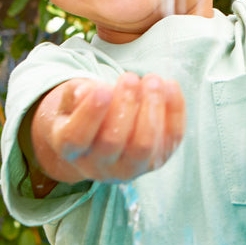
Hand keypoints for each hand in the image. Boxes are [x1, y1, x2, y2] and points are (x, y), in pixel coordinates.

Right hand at [31, 73, 185, 183]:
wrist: (101, 137)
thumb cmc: (84, 110)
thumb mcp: (72, 98)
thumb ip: (77, 93)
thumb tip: (89, 91)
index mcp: (70, 149)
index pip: (77, 137)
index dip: (90, 114)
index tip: (103, 88)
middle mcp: (98, 166)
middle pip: (113, 142)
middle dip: (125, 105)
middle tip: (129, 77)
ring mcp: (130, 167)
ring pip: (144, 146)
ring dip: (152, 108)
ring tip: (152, 80)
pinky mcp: (157, 159)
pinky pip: (171, 138)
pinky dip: (175, 110)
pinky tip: (169, 85)